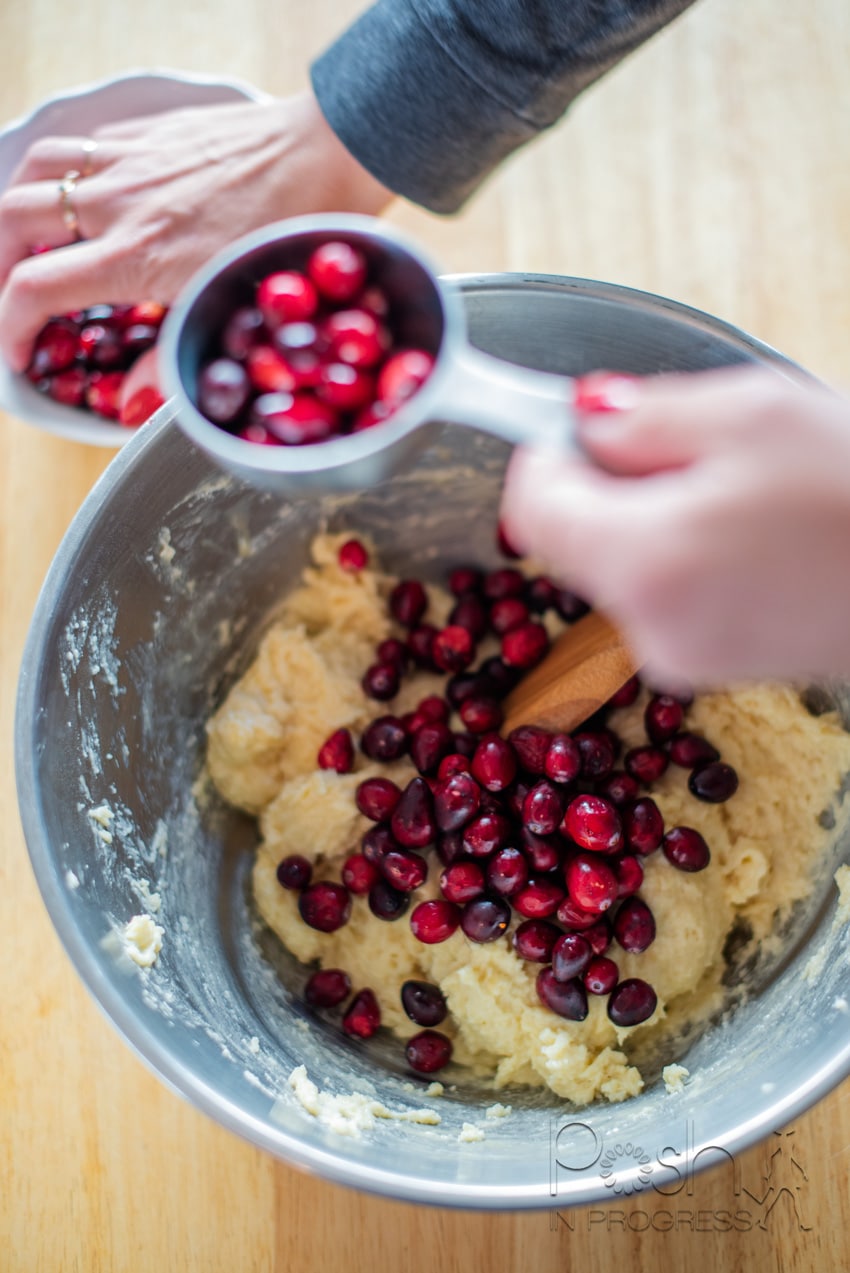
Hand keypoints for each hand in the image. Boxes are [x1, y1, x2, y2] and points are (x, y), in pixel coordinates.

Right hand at [0, 90, 392, 370]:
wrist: (325, 152)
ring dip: (19, 206)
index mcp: (133, 257)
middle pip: (13, 220)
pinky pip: (83, 144)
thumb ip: (171, 361)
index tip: (18, 352)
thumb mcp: (231, 312)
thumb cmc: (292, 232)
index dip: (11, 327)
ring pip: (38, 171)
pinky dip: (64, 170)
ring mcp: (130, 160)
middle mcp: (118, 204)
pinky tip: (82, 193)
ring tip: (28, 237)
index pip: (34, 290)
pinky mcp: (151, 130)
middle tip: (12, 292)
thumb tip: (130, 405)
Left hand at [500, 367, 849, 684]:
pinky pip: (661, 598)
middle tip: (691, 454)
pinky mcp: (710, 666)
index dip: (548, 455)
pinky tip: (751, 535)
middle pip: (572, 541)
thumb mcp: (753, 415)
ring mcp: (679, 656)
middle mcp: (646, 627)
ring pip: (618, 568)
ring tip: (741, 495)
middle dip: (607, 487)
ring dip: (649, 522)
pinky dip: (680, 559)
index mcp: (642, 563)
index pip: (533, 507)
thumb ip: (641, 416)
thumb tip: (581, 421)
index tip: (581, 427)